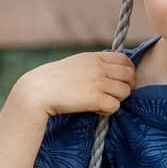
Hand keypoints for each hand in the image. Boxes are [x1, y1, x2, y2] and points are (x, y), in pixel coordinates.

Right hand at [18, 50, 135, 117]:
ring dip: (116, 99)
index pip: (125, 60)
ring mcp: (98, 82)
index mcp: (94, 57)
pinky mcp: (95, 98)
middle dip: (126, 86)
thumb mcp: (75, 64)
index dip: (127, 72)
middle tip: (114, 95)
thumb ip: (93, 65)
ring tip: (102, 102)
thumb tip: (111, 73)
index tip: (120, 81)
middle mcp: (98, 67)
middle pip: (129, 75)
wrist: (37, 91)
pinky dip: (108, 110)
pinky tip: (96, 110)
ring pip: (125, 92)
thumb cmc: (53, 80)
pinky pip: (115, 106)